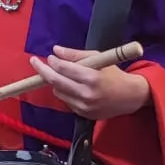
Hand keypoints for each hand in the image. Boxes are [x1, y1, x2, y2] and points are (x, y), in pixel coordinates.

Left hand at [32, 45, 150, 120]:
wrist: (130, 97)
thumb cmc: (114, 74)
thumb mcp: (98, 59)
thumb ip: (75, 54)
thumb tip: (55, 50)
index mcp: (92, 78)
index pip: (64, 69)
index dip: (53, 61)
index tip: (49, 57)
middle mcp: (86, 94)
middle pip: (55, 81)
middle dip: (43, 70)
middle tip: (34, 61)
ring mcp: (84, 106)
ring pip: (58, 92)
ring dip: (56, 82)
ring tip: (62, 75)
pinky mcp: (84, 114)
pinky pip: (66, 101)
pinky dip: (65, 92)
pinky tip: (72, 86)